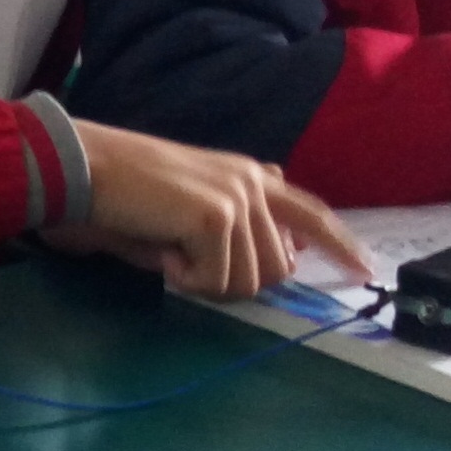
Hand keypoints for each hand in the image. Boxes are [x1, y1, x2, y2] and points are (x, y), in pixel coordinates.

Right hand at [43, 122, 368, 299]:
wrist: (86, 169)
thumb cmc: (123, 195)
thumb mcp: (186, 213)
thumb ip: (233, 233)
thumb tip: (270, 264)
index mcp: (250, 177)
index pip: (311, 213)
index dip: (341, 245)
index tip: (365, 271)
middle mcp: (254, 182)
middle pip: (276, 268)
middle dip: (234, 282)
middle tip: (188, 267)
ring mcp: (239, 198)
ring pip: (248, 281)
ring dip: (205, 282)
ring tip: (169, 251)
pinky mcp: (217, 217)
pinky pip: (215, 280)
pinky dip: (184, 279)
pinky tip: (162, 251)